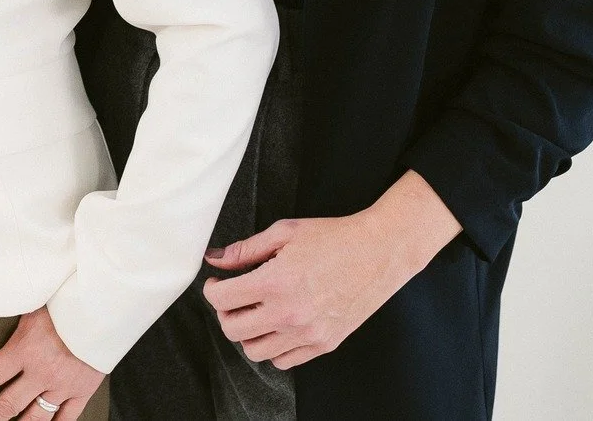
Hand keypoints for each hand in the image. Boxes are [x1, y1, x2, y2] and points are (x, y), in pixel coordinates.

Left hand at [0, 307, 104, 419]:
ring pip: (36, 416)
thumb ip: (15, 320)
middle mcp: (40, 372)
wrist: (103, 311)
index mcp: (23, 350)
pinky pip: (67, 417)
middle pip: (8, 404)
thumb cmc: (66, 302)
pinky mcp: (82, 391)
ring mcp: (62, 385)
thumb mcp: (31, 305)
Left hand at [201, 172, 460, 369]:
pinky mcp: (325, 344)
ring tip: (256, 311)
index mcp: (275, 282)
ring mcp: (309, 333)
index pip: (221, 300)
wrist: (380, 252)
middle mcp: (290, 314)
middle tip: (234, 297)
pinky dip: (274, 347)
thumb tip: (214, 259)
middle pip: (233, 330)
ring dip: (248, 332)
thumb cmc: (333, 237)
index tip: (217, 282)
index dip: (211, 289)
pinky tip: (277, 324)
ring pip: (256, 351)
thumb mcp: (283, 232)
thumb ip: (244, 249)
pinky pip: (284, 361)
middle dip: (225, 312)